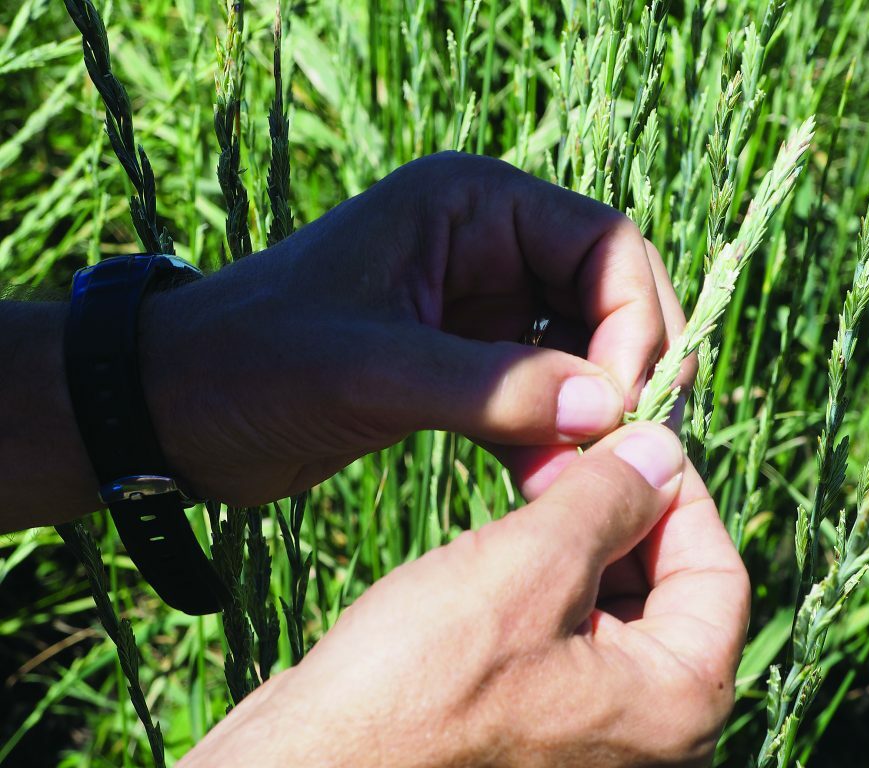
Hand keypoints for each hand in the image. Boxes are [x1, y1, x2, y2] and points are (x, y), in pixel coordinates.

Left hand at [141, 153, 694, 505]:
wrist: (174, 409)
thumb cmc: (253, 361)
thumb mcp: (370, 368)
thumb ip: (492, 388)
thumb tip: (609, 410)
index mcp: (470, 204)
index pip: (604, 241)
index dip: (634, 318)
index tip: (621, 403)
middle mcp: (485, 245)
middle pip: (608, 294)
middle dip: (628, 365)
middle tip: (633, 442)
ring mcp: (478, 307)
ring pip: (581, 350)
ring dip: (594, 411)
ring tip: (587, 476)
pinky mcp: (463, 364)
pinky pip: (540, 394)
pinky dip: (553, 437)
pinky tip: (548, 483)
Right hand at [180, 423, 749, 766]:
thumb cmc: (416, 685)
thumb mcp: (526, 570)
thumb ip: (607, 504)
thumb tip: (662, 451)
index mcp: (674, 706)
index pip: (718, 573)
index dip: (681, 493)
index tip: (635, 435)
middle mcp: (643, 729)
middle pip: (666, 588)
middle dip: (620, 510)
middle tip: (567, 451)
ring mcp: (585, 731)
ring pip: (609, 604)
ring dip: (578, 535)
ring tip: (529, 479)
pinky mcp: (529, 722)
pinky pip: (563, 631)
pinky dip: (545, 575)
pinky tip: (503, 536)